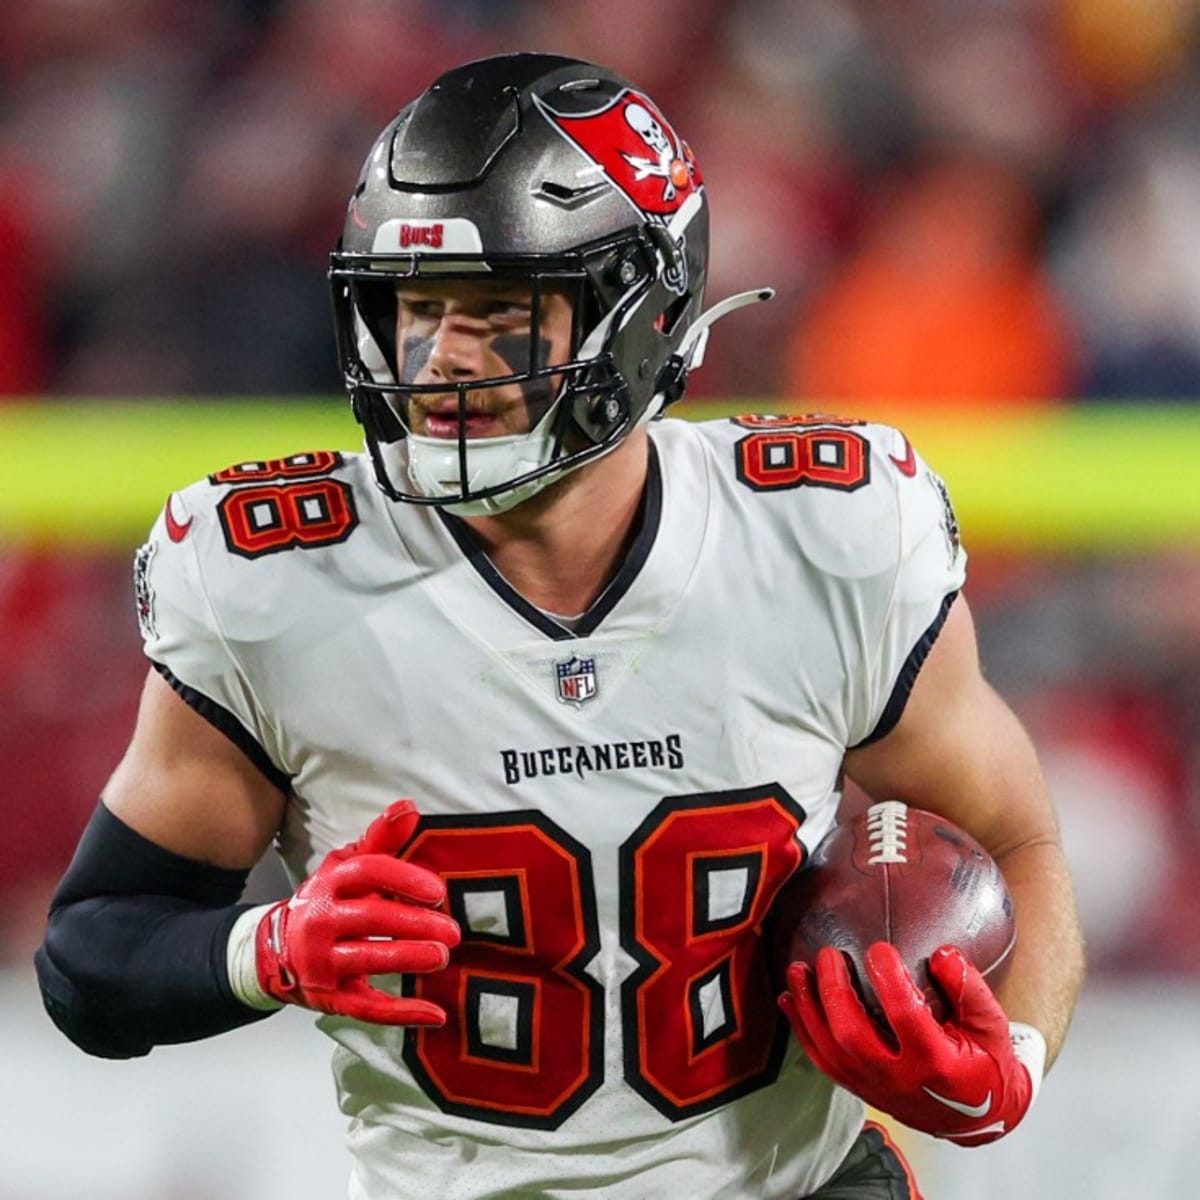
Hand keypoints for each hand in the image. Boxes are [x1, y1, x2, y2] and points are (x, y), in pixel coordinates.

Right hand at [255, 800, 460, 1025]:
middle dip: (415, 924)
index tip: (437, 890)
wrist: (274, 948)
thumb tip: (409, 807)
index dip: (404, 879)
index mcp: (330, 882)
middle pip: (372, 917)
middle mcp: (322, 919)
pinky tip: (436, 1014)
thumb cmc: (328, 901)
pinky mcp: (330, 995)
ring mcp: (323, 960)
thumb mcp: (348, 867)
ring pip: (368, 959)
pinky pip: (367, 1007)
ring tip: (441, 957)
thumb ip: (381, 840)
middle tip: (453, 931)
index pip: (369, 872)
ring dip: (407, 959)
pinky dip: (402, 1013)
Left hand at [780, 943, 1033, 1144]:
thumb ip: (969, 989)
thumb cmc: (985, 1067)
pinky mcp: (861, 1090)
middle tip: (828, 955)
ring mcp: (875, 1087)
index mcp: (937, 1061)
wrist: (977, 1120)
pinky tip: (791, 1001)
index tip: (879, 948)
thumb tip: (943, 954)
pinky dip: (802, 1031)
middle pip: (853, 1033)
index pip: (905, 1015)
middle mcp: (899, 1078)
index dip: (889, 979)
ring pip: (830, 1049)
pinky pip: (823, 1062)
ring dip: (809, 1007)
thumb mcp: (991, 1026)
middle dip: (834, 990)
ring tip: (798, 970)